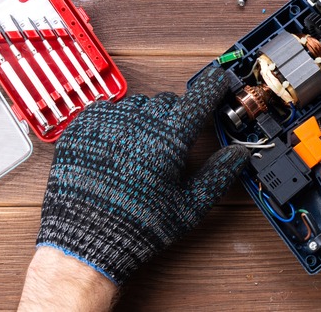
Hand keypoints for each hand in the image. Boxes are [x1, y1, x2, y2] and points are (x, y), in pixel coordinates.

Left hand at [35, 67, 248, 284]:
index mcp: (170, 139)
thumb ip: (218, 175)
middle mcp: (140, 123)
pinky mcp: (82, 127)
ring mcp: (109, 122)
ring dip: (146, 117)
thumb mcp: (189, 207)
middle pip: (169, 101)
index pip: (199, 98)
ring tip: (142, 147)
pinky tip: (118, 144)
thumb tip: (238, 154)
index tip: (218, 81)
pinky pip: (108, 109)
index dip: (213, 87)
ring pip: (138, 104)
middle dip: (177, 115)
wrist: (86, 239)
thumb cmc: (138, 226)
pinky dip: (117, 120)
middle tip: (173, 140)